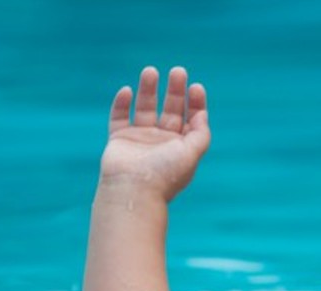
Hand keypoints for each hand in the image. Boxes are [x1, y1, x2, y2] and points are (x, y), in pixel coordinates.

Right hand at [99, 66, 210, 201]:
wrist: (133, 190)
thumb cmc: (164, 174)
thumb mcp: (192, 153)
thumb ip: (201, 133)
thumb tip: (202, 113)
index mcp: (181, 147)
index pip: (190, 119)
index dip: (195, 102)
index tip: (195, 87)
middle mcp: (161, 142)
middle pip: (170, 109)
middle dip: (175, 90)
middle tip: (178, 71)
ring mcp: (140, 140)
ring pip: (144, 108)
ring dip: (148, 89)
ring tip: (151, 71)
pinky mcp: (119, 139)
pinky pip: (119, 116)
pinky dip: (122, 103)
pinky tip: (127, 90)